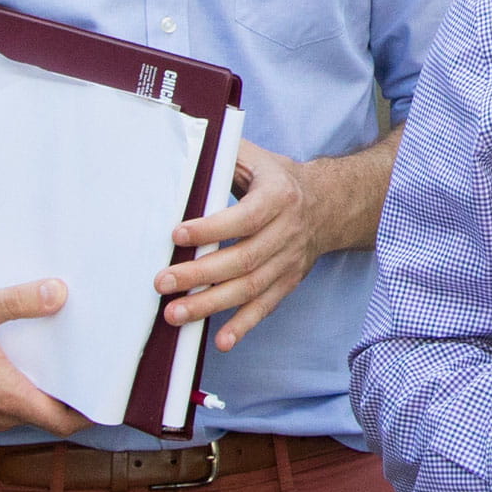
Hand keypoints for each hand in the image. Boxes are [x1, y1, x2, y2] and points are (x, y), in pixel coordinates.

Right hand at [0, 278, 90, 435]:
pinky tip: (38, 359)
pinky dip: (32, 388)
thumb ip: (15, 302)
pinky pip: (15, 404)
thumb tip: (60, 293)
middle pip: (54, 417)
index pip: (64, 422)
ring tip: (78, 359)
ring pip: (33, 410)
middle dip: (80, 396)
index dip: (96, 412)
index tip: (118, 391)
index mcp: (4, 396)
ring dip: (55, 392)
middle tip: (105, 366)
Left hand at [154, 143, 350, 350]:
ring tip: (176, 314)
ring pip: (250, 288)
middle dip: (200, 275)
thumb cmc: (279, 180)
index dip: (212, 229)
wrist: (328, 204)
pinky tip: (221, 341)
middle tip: (163, 282)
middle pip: (243, 260)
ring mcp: (288, 261)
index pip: (245, 218)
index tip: (178, 235)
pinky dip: (243, 326)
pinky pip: (265, 307)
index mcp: (278, 197)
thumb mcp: (257, 159)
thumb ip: (225, 154)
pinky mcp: (288, 282)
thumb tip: (189, 150)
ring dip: (211, 305)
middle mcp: (287, 232)